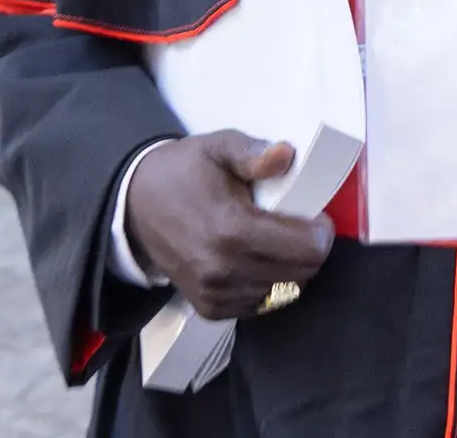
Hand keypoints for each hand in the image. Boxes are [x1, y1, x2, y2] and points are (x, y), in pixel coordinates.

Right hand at [124, 130, 333, 319]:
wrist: (136, 205)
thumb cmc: (185, 172)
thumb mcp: (218, 147)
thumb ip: (253, 153)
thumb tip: (285, 155)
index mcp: (230, 229)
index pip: (307, 249)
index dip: (320, 231)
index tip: (315, 215)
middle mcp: (223, 270)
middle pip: (303, 273)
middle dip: (309, 248)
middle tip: (297, 225)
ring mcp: (215, 295)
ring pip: (286, 292)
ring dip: (291, 268)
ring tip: (276, 240)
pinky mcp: (210, 309)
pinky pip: (262, 304)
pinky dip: (270, 284)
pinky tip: (259, 259)